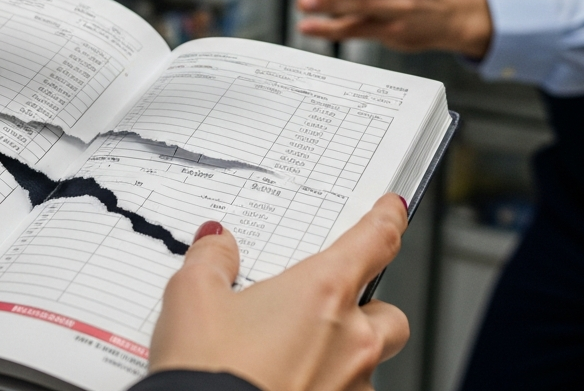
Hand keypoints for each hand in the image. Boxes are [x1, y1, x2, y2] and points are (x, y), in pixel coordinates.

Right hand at [149, 194, 410, 390]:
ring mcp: (351, 386)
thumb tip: (216, 243)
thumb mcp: (192, 299)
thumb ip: (211, 261)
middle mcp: (351, 340)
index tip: (392, 210)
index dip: (388, 219)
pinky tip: (286, 384)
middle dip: (366, 310)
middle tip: (325, 309)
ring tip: (293, 356)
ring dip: (344, 356)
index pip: (377, 240)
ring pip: (369, 364)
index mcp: (323, 293)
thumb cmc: (207, 374)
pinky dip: (326, 387)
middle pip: (389, 314)